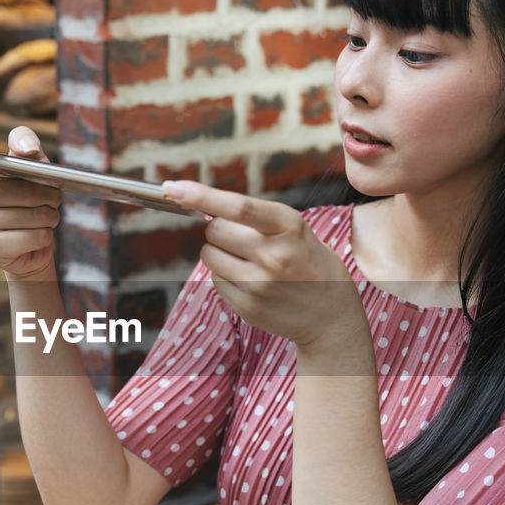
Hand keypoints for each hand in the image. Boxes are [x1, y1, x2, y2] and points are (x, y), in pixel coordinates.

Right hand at [0, 127, 61, 279]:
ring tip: (45, 216)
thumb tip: (27, 148)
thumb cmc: (31, 197)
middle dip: (44, 193)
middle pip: (11, 188)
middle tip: (52, 196)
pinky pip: (34, 236)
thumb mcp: (33, 164)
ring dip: (49, 215)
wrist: (33, 244)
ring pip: (28, 214)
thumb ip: (28, 144)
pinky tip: (36, 235)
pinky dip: (46, 235)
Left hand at [164, 180, 364, 351]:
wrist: (331, 316)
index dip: (201, 195)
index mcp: (289, 226)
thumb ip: (256, 219)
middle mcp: (274, 255)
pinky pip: (215, 280)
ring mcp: (259, 284)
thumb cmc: (310, 263)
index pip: (238, 206)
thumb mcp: (296, 231)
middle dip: (219, 230)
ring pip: (209, 255)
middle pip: (215, 230)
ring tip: (247, 260)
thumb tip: (202, 207)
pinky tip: (251, 281)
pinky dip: (225, 276)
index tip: (173, 188)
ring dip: (218, 253)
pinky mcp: (247, 306)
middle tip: (241, 238)